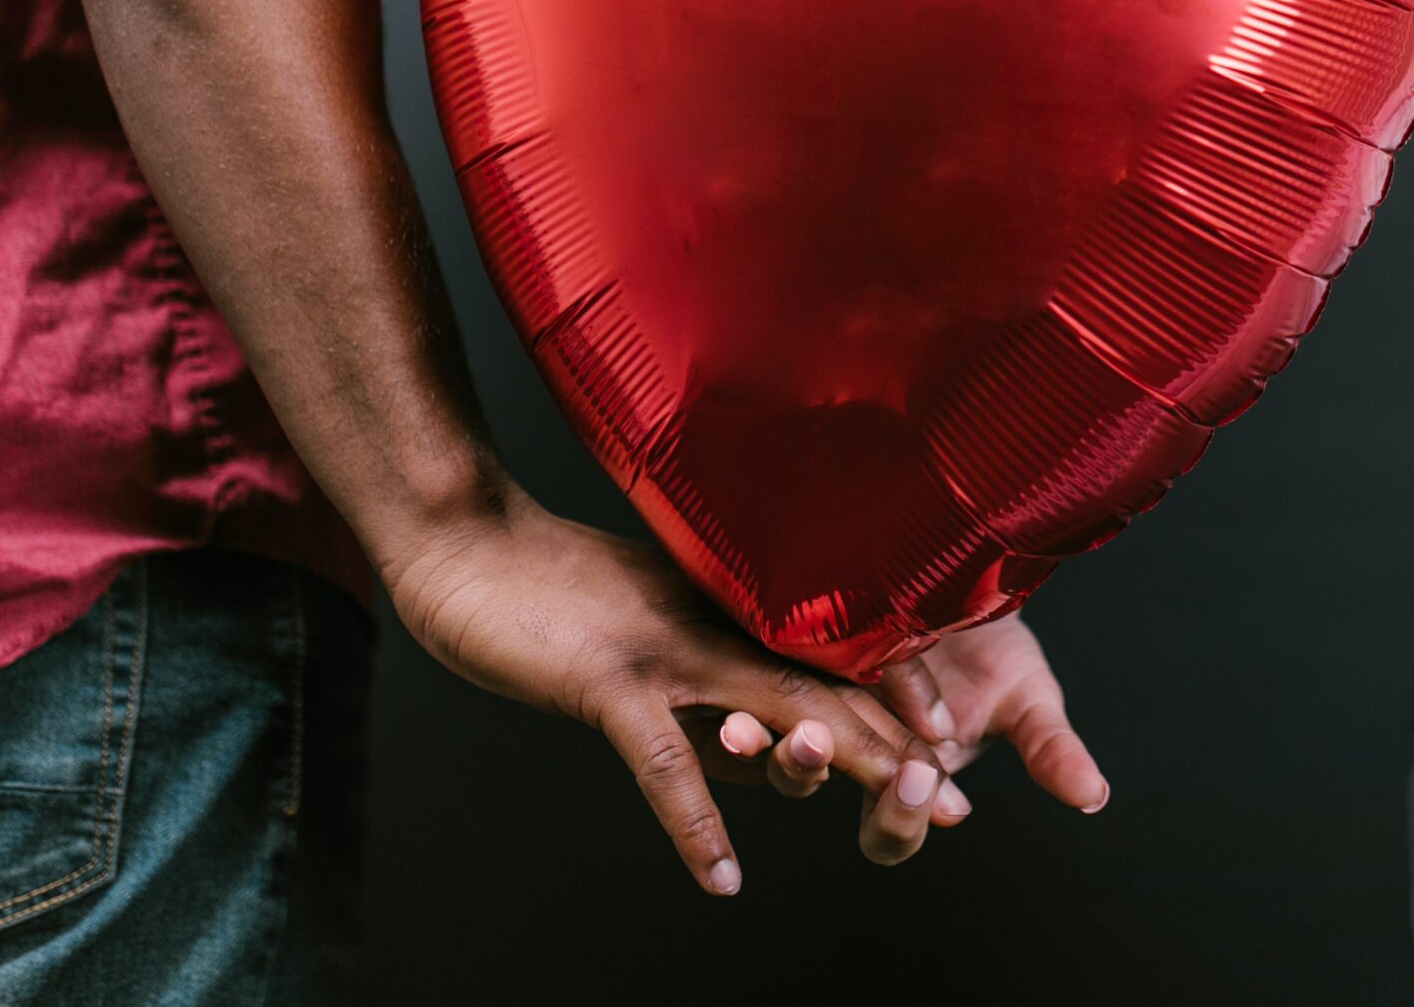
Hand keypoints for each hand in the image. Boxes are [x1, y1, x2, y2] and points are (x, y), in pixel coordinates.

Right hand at [384, 492, 952, 893]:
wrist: (461, 538)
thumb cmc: (542, 584)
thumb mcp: (635, 617)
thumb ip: (689, 652)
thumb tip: (734, 707)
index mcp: (716, 608)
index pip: (819, 649)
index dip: (887, 691)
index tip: (943, 731)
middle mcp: (707, 622)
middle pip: (820, 684)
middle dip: (893, 740)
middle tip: (952, 794)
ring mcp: (663, 650)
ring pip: (775, 708)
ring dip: (841, 762)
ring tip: (899, 807)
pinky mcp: (608, 681)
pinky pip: (664, 761)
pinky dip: (697, 822)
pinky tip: (724, 874)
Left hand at [713, 612, 1106, 823]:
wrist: (946, 567)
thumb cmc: (989, 640)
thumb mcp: (1026, 691)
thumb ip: (1050, 747)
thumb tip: (1092, 796)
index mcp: (899, 772)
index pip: (890, 826)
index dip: (899, 815)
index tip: (923, 780)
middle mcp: (840, 746)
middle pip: (809, 786)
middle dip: (808, 770)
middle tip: (814, 743)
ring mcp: (799, 704)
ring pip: (762, 741)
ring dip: (757, 739)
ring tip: (749, 726)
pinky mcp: (767, 655)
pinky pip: (737, 681)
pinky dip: (728, 683)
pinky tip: (721, 671)